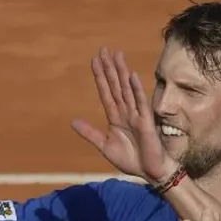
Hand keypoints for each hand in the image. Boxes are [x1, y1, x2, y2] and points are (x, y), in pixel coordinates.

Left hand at [71, 48, 174, 183]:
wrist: (148, 172)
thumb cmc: (130, 159)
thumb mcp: (105, 146)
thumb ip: (90, 133)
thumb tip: (72, 121)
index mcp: (115, 117)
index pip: (106, 92)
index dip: (100, 77)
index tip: (94, 61)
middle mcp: (126, 112)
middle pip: (115, 85)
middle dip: (109, 68)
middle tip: (104, 49)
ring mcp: (136, 114)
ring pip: (127, 89)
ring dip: (121, 73)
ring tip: (117, 55)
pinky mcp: (146, 122)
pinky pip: (140, 103)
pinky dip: (136, 90)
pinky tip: (131, 77)